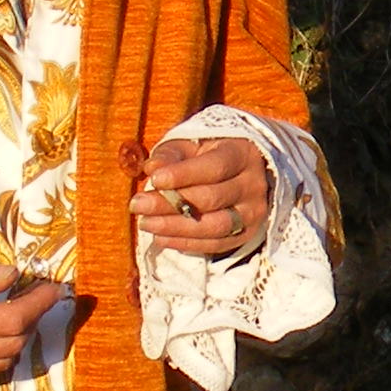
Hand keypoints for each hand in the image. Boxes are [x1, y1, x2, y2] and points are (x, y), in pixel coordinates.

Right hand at [0, 246, 65, 388]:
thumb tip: (13, 276)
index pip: (12, 319)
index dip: (39, 304)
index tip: (54, 289)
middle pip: (14, 341)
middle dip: (33, 318)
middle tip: (38, 296)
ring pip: (5, 360)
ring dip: (19, 337)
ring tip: (20, 312)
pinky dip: (1, 352)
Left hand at [130, 136, 269, 257]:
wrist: (238, 174)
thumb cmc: (207, 156)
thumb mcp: (189, 146)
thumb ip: (170, 154)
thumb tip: (152, 168)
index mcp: (242, 154)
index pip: (215, 167)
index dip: (184, 175)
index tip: (154, 180)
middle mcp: (253, 184)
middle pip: (212, 198)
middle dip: (170, 203)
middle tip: (137, 204)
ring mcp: (253, 212)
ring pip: (215, 226)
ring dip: (176, 228)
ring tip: (145, 223)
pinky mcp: (247, 234)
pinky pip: (216, 244)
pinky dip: (185, 244)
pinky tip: (160, 237)